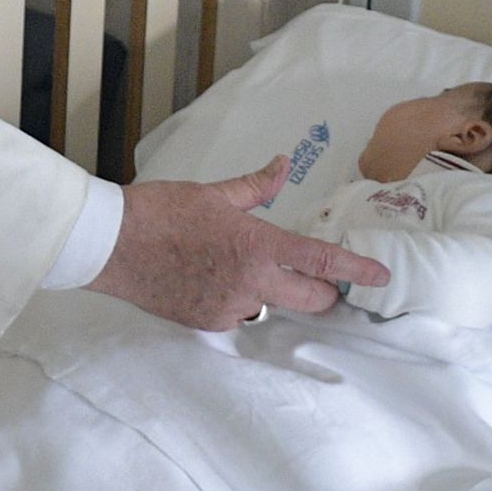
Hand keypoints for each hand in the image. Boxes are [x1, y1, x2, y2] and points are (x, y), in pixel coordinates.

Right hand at [87, 158, 386, 330]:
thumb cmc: (160, 211)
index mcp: (257, 245)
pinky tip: (214, 281)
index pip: (322, 262)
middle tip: (321, 278)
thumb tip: (283, 166)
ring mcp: (228, 308)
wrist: (110, 244)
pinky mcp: (207, 324)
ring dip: (271, 293)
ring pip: (271, 307)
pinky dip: (237, 300)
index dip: (357, 271)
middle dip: (324, 292)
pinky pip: (238, 315)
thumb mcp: (214, 193)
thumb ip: (256, 187)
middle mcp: (250, 283)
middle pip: (312, 300)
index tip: (380, 277)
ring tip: (239, 268)